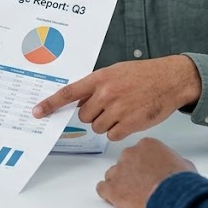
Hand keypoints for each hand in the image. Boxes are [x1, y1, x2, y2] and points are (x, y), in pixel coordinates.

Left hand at [33, 56, 201, 140]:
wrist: (170, 80)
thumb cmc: (143, 75)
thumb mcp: (115, 72)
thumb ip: (96, 86)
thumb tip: (78, 100)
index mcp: (100, 78)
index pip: (68, 93)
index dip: (50, 103)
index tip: (37, 112)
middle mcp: (106, 94)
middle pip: (84, 116)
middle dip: (93, 114)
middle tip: (109, 106)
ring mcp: (117, 109)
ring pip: (97, 127)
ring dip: (107, 123)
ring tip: (123, 110)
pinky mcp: (130, 124)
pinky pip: (112, 135)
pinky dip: (118, 131)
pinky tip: (130, 118)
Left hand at [96, 138, 196, 207]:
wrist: (173, 198)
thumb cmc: (179, 183)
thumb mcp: (184, 164)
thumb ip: (171, 160)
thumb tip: (173, 165)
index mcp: (146, 145)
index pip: (139, 152)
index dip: (144, 164)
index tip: (148, 172)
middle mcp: (130, 154)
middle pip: (125, 162)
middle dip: (131, 174)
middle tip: (142, 186)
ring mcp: (118, 170)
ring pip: (112, 175)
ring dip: (120, 184)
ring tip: (132, 195)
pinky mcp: (111, 188)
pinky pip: (102, 188)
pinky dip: (108, 194)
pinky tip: (116, 199)